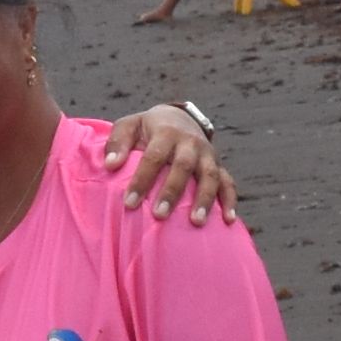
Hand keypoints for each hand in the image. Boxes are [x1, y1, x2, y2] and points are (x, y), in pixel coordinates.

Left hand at [98, 103, 238, 219]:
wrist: (178, 117)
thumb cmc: (147, 129)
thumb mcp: (130, 126)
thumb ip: (118, 142)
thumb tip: (110, 165)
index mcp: (166, 132)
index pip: (154, 156)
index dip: (142, 179)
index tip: (129, 202)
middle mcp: (190, 143)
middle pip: (184, 166)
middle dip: (172, 191)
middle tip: (159, 215)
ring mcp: (208, 155)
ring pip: (210, 176)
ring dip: (205, 199)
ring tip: (196, 222)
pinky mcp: (219, 166)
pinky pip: (229, 183)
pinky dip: (230, 200)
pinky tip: (228, 220)